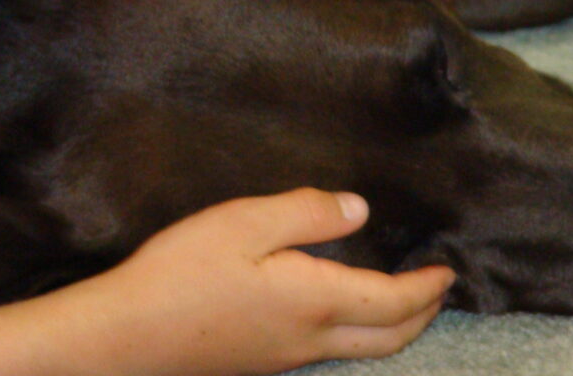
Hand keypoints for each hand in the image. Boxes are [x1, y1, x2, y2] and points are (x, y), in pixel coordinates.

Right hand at [52, 188, 454, 375]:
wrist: (125, 339)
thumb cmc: (183, 274)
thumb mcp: (244, 224)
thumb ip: (307, 214)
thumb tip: (359, 211)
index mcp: (315, 302)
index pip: (393, 302)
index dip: (426, 287)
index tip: (447, 270)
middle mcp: (309, 339)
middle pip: (388, 339)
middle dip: (421, 314)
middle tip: (437, 289)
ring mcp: (284, 357)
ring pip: (360, 348)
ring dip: (392, 325)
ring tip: (399, 297)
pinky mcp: (259, 361)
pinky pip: (328, 349)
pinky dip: (356, 329)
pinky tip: (337, 307)